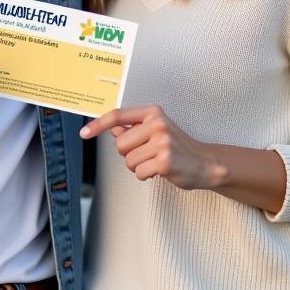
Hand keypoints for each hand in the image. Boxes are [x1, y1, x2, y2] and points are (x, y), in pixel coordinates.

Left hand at [79, 105, 225, 190]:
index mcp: (153, 113)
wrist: (205, 163)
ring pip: (128, 160)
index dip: (98, 124)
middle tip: (147, 154)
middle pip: (120, 144)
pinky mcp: (164, 161)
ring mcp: (162, 142)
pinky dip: (145, 175)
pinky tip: (159, 171)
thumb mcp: (156, 130)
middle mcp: (157, 124)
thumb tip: (108, 127)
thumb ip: (133, 128)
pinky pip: (138, 172)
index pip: (118, 116)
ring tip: (154, 162)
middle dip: (129, 154)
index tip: (84, 133)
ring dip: (138, 166)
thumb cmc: (177, 147)